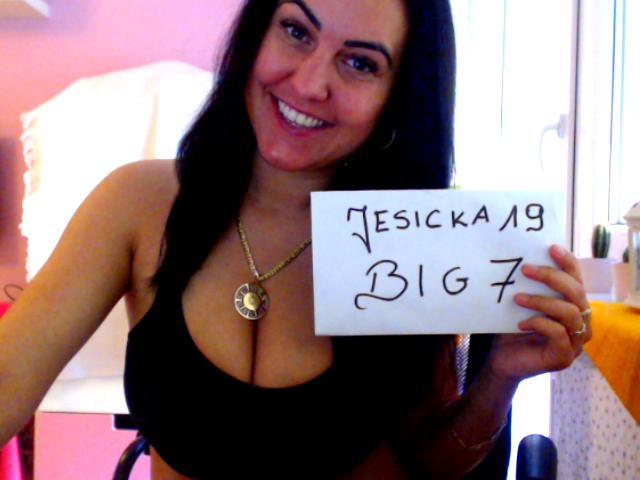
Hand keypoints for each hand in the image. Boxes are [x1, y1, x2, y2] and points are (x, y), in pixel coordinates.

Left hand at [486, 244, 591, 383]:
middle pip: (577, 293)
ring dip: (541, 301)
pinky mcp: (564, 357)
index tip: (551, 248)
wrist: (502, 360)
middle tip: (526, 269)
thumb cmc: (514, 328)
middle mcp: (581, 322)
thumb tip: (523, 257)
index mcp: (574, 306)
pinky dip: (539, 323)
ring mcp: (576, 342)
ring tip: (517, 298)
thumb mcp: (523, 303)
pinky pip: (559, 334)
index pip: (577, 279)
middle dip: (552, 277)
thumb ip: (530, 286)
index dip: (568, 263)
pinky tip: (521, 324)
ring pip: (570, 313)